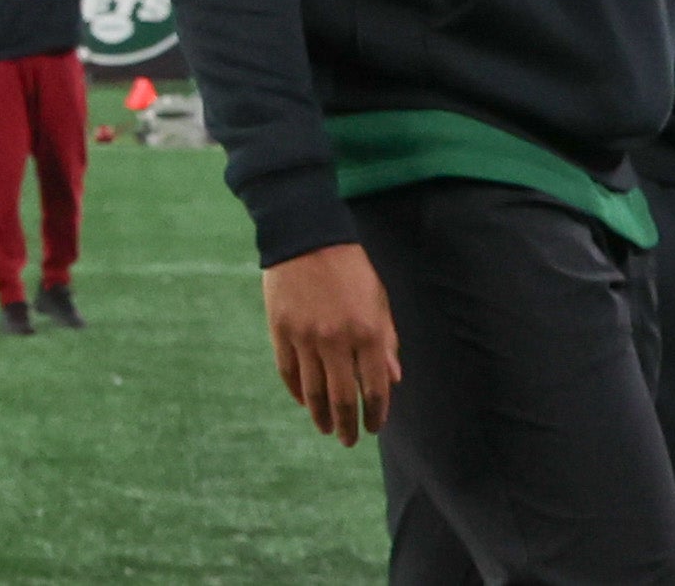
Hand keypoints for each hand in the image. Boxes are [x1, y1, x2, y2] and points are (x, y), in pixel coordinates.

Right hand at [261, 243, 398, 443]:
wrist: (306, 235)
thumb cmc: (350, 267)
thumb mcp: (378, 300)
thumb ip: (386, 341)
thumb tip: (393, 380)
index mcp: (367, 333)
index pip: (374, 388)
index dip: (375, 414)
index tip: (374, 427)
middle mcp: (337, 340)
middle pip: (343, 398)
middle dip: (348, 425)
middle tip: (348, 440)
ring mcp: (306, 337)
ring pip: (313, 391)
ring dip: (321, 415)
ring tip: (326, 428)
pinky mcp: (281, 330)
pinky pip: (289, 371)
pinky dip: (296, 391)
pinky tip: (303, 401)